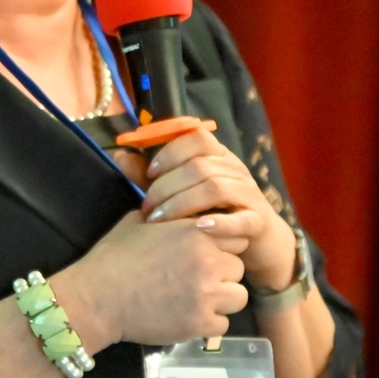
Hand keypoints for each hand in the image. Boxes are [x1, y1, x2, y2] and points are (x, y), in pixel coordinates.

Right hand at [52, 211, 248, 346]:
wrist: (97, 297)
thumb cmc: (113, 257)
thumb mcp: (138, 222)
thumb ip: (165, 215)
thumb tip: (171, 206)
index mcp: (196, 232)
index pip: (235, 236)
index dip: (222, 246)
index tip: (206, 255)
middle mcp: (208, 260)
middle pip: (238, 267)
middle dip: (221, 274)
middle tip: (197, 280)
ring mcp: (207, 293)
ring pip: (237, 297)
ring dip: (220, 300)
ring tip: (196, 300)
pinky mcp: (201, 322)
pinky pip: (222, 325)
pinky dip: (207, 324)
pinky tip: (186, 317)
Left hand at [141, 129, 296, 290]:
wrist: (258, 240)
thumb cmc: (214, 212)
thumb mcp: (181, 191)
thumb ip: (152, 175)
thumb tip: (120, 154)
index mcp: (218, 156)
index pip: (197, 137)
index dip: (171, 151)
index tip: (150, 172)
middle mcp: (235, 170)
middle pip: (199, 166)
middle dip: (166, 186)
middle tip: (147, 208)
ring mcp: (248, 194)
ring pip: (214, 187)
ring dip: (181, 203)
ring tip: (159, 220)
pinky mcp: (257, 221)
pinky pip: (241, 218)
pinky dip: (219, 222)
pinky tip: (198, 227)